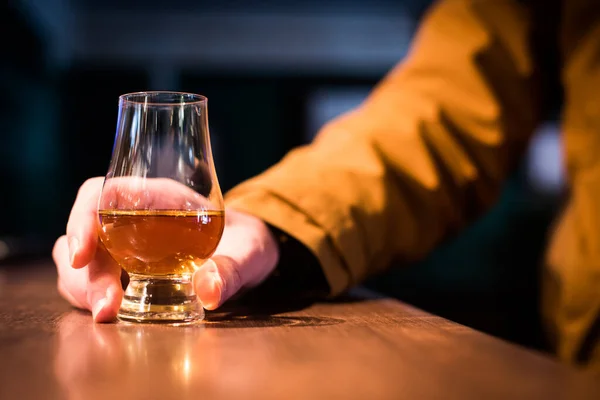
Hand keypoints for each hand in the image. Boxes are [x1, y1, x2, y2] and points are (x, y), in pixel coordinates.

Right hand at [53, 177, 279, 321]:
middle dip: (86, 274)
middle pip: (84, 237)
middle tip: (106, 308)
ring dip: (84, 289)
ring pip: (80, 263)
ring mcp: (124, 247)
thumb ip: (232, 267)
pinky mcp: (125, 273)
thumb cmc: (247, 241)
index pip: (100, 195)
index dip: (83, 220)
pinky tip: (113, 314)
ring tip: (107, 314)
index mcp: (157, 198)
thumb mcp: (249, 251)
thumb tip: (209, 291)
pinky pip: (93, 283)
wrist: (250, 252)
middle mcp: (133, 219)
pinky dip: (93, 299)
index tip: (82, 254)